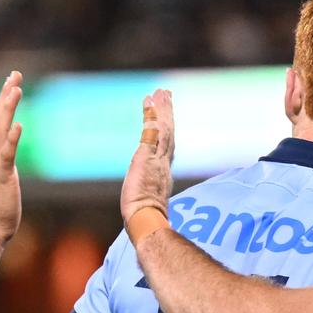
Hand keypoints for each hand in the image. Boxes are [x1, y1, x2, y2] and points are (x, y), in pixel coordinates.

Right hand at [0, 71, 24, 241]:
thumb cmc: (0, 211)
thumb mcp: (4, 183)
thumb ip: (5, 170)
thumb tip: (7, 164)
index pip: (0, 121)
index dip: (5, 100)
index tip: (13, 81)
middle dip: (6, 95)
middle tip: (15, 73)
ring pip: (1, 130)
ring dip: (8, 108)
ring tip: (16, 88)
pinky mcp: (2, 177)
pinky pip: (7, 155)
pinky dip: (12, 139)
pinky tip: (19, 126)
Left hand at [119, 88, 174, 225]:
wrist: (146, 220)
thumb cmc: (146, 219)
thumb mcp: (148, 204)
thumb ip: (149, 198)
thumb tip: (145, 206)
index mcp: (163, 173)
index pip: (166, 146)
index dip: (167, 131)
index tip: (167, 118)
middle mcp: (162, 163)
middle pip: (167, 133)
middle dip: (167, 113)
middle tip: (166, 94)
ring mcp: (156, 159)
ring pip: (162, 128)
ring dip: (161, 109)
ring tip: (161, 92)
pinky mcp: (146, 156)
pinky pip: (150, 131)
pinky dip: (150, 116)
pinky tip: (149, 102)